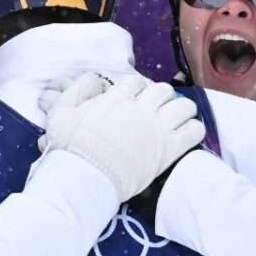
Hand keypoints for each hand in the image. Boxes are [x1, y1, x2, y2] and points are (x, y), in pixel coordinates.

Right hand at [39, 73, 205, 200]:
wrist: (86, 176)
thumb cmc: (71, 147)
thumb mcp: (60, 113)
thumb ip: (76, 90)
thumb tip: (92, 79)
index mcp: (118, 97)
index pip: (136, 82)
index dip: (137, 90)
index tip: (134, 100)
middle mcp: (142, 107)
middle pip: (163, 90)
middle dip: (160, 98)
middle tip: (155, 110)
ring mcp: (158, 127)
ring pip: (184, 106)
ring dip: (181, 111)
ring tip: (175, 120)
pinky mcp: (170, 149)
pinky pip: (194, 131)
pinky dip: (193, 130)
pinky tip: (185, 135)